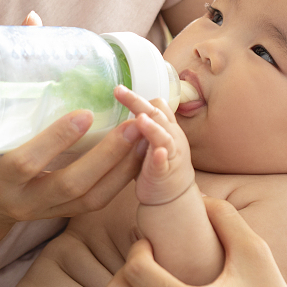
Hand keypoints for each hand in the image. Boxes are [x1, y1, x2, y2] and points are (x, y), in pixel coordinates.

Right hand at [0, 10, 145, 224]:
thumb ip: (9, 70)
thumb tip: (33, 20)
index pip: (24, 161)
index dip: (55, 139)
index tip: (85, 113)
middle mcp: (21, 198)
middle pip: (69, 185)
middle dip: (104, 157)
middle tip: (133, 124)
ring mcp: (43, 210)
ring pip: (89, 198)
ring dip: (121, 168)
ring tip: (146, 136)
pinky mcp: (61, 215)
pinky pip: (97, 202)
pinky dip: (121, 179)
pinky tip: (140, 155)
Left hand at [114, 86, 194, 205]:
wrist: (174, 197)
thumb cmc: (157, 165)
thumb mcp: (147, 141)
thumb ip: (136, 126)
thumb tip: (112, 110)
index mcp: (165, 127)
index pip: (155, 105)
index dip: (137, 98)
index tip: (117, 90)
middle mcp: (171, 136)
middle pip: (157, 114)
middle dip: (138, 103)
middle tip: (119, 91)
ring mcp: (171, 154)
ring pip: (164, 137)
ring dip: (153, 128)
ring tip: (140, 119)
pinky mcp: (166, 173)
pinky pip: (165, 164)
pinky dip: (162, 158)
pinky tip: (158, 153)